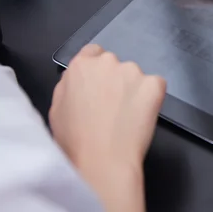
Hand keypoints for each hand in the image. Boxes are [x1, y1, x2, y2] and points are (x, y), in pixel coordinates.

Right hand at [49, 44, 165, 211]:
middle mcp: (107, 62)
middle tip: (112, 107)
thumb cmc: (76, 142)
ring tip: (125, 117)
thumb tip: (77, 79)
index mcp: (81, 65)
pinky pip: (156, 86)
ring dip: (134, 90)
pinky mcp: (153, 84)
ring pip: (136, 77)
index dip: (97, 70)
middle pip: (115, 65)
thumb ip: (69, 85)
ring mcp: (133, 72)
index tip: (100, 85)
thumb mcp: (57, 108)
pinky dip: (152, 98)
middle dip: (116, 81)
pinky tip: (141, 116)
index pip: (94, 53)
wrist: (102, 160)